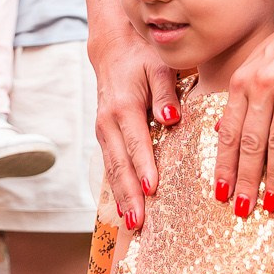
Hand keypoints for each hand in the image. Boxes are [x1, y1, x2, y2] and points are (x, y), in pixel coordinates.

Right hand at [93, 30, 180, 229]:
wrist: (112, 49)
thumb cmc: (141, 57)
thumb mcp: (159, 66)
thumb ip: (165, 93)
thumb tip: (171, 118)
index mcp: (124, 106)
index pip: (136, 142)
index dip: (144, 167)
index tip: (153, 189)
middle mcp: (108, 122)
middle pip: (119, 164)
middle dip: (129, 194)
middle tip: (139, 222)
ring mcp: (103, 131)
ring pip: (112, 169)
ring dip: (121, 197)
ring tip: (131, 223)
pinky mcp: (104, 136)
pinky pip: (110, 165)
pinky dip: (117, 188)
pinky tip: (124, 207)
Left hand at [213, 0, 273, 216]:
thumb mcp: (261, 64)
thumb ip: (246, 95)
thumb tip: (227, 129)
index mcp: (242, 80)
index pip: (227, 131)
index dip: (222, 164)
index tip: (217, 192)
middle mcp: (261, 84)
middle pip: (248, 142)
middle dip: (241, 179)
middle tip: (239, 210)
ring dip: (273, 178)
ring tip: (269, 205)